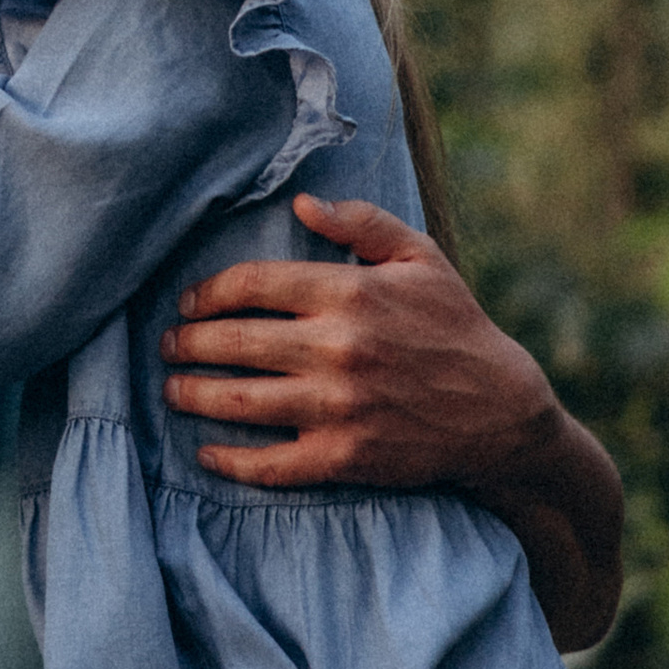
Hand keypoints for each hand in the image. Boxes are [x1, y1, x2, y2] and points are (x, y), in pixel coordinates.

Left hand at [163, 196, 554, 493]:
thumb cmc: (456, 327)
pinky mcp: (345, 457)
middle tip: (168, 345)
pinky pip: (272, 464)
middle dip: (188, 344)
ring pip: (241, 401)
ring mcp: (338, 407)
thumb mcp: (420, 258)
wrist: (501, 411)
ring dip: (193, 395)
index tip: (190, 303)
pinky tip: (206, 453)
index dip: (208, 293)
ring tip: (172, 389)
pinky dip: (231, 461)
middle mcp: (337, 349)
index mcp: (349, 294)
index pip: (252, 285)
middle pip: (234, 343)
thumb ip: (360, 223)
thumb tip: (302, 204)